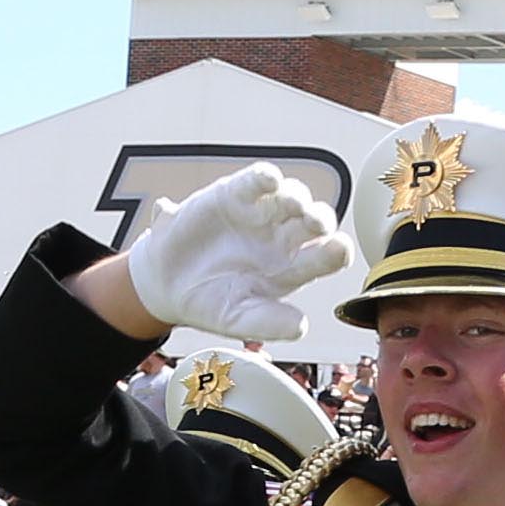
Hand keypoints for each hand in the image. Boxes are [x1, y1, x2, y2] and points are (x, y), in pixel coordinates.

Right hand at [124, 166, 351, 345]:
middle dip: (320, 218)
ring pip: (291, 197)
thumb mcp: (236, 320)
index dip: (335, 252)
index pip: (325, 257)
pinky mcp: (235, 195)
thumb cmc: (210, 302)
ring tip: (294, 204)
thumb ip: (268, 323)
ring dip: (296, 197)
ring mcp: (261, 214)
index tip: (338, 249)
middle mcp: (283, 237)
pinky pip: (256, 182)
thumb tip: (301, 327)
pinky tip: (268, 180)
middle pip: (314, 221)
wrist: (166, 284)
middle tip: (318, 224)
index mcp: (292, 268)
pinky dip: (263, 178)